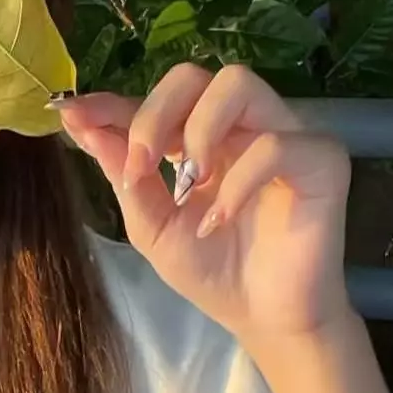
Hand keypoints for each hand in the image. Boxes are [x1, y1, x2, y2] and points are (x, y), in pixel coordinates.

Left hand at [52, 63, 354, 346]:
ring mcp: (282, 134)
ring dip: (198, 132)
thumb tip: (80, 125)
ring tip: (186, 186)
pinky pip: (277, 143)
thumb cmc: (210, 271)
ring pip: (237, 83)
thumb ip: (123, 176)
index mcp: (196, 139)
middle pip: (194, 75)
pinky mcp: (320, 159)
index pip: (154, 102)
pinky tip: (220, 220)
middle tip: (139, 165)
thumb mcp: (151, 227)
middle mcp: (238, 126)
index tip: (72, 113)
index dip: (111, 103)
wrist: (260, 317)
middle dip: (153, 114)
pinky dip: (239, 181)